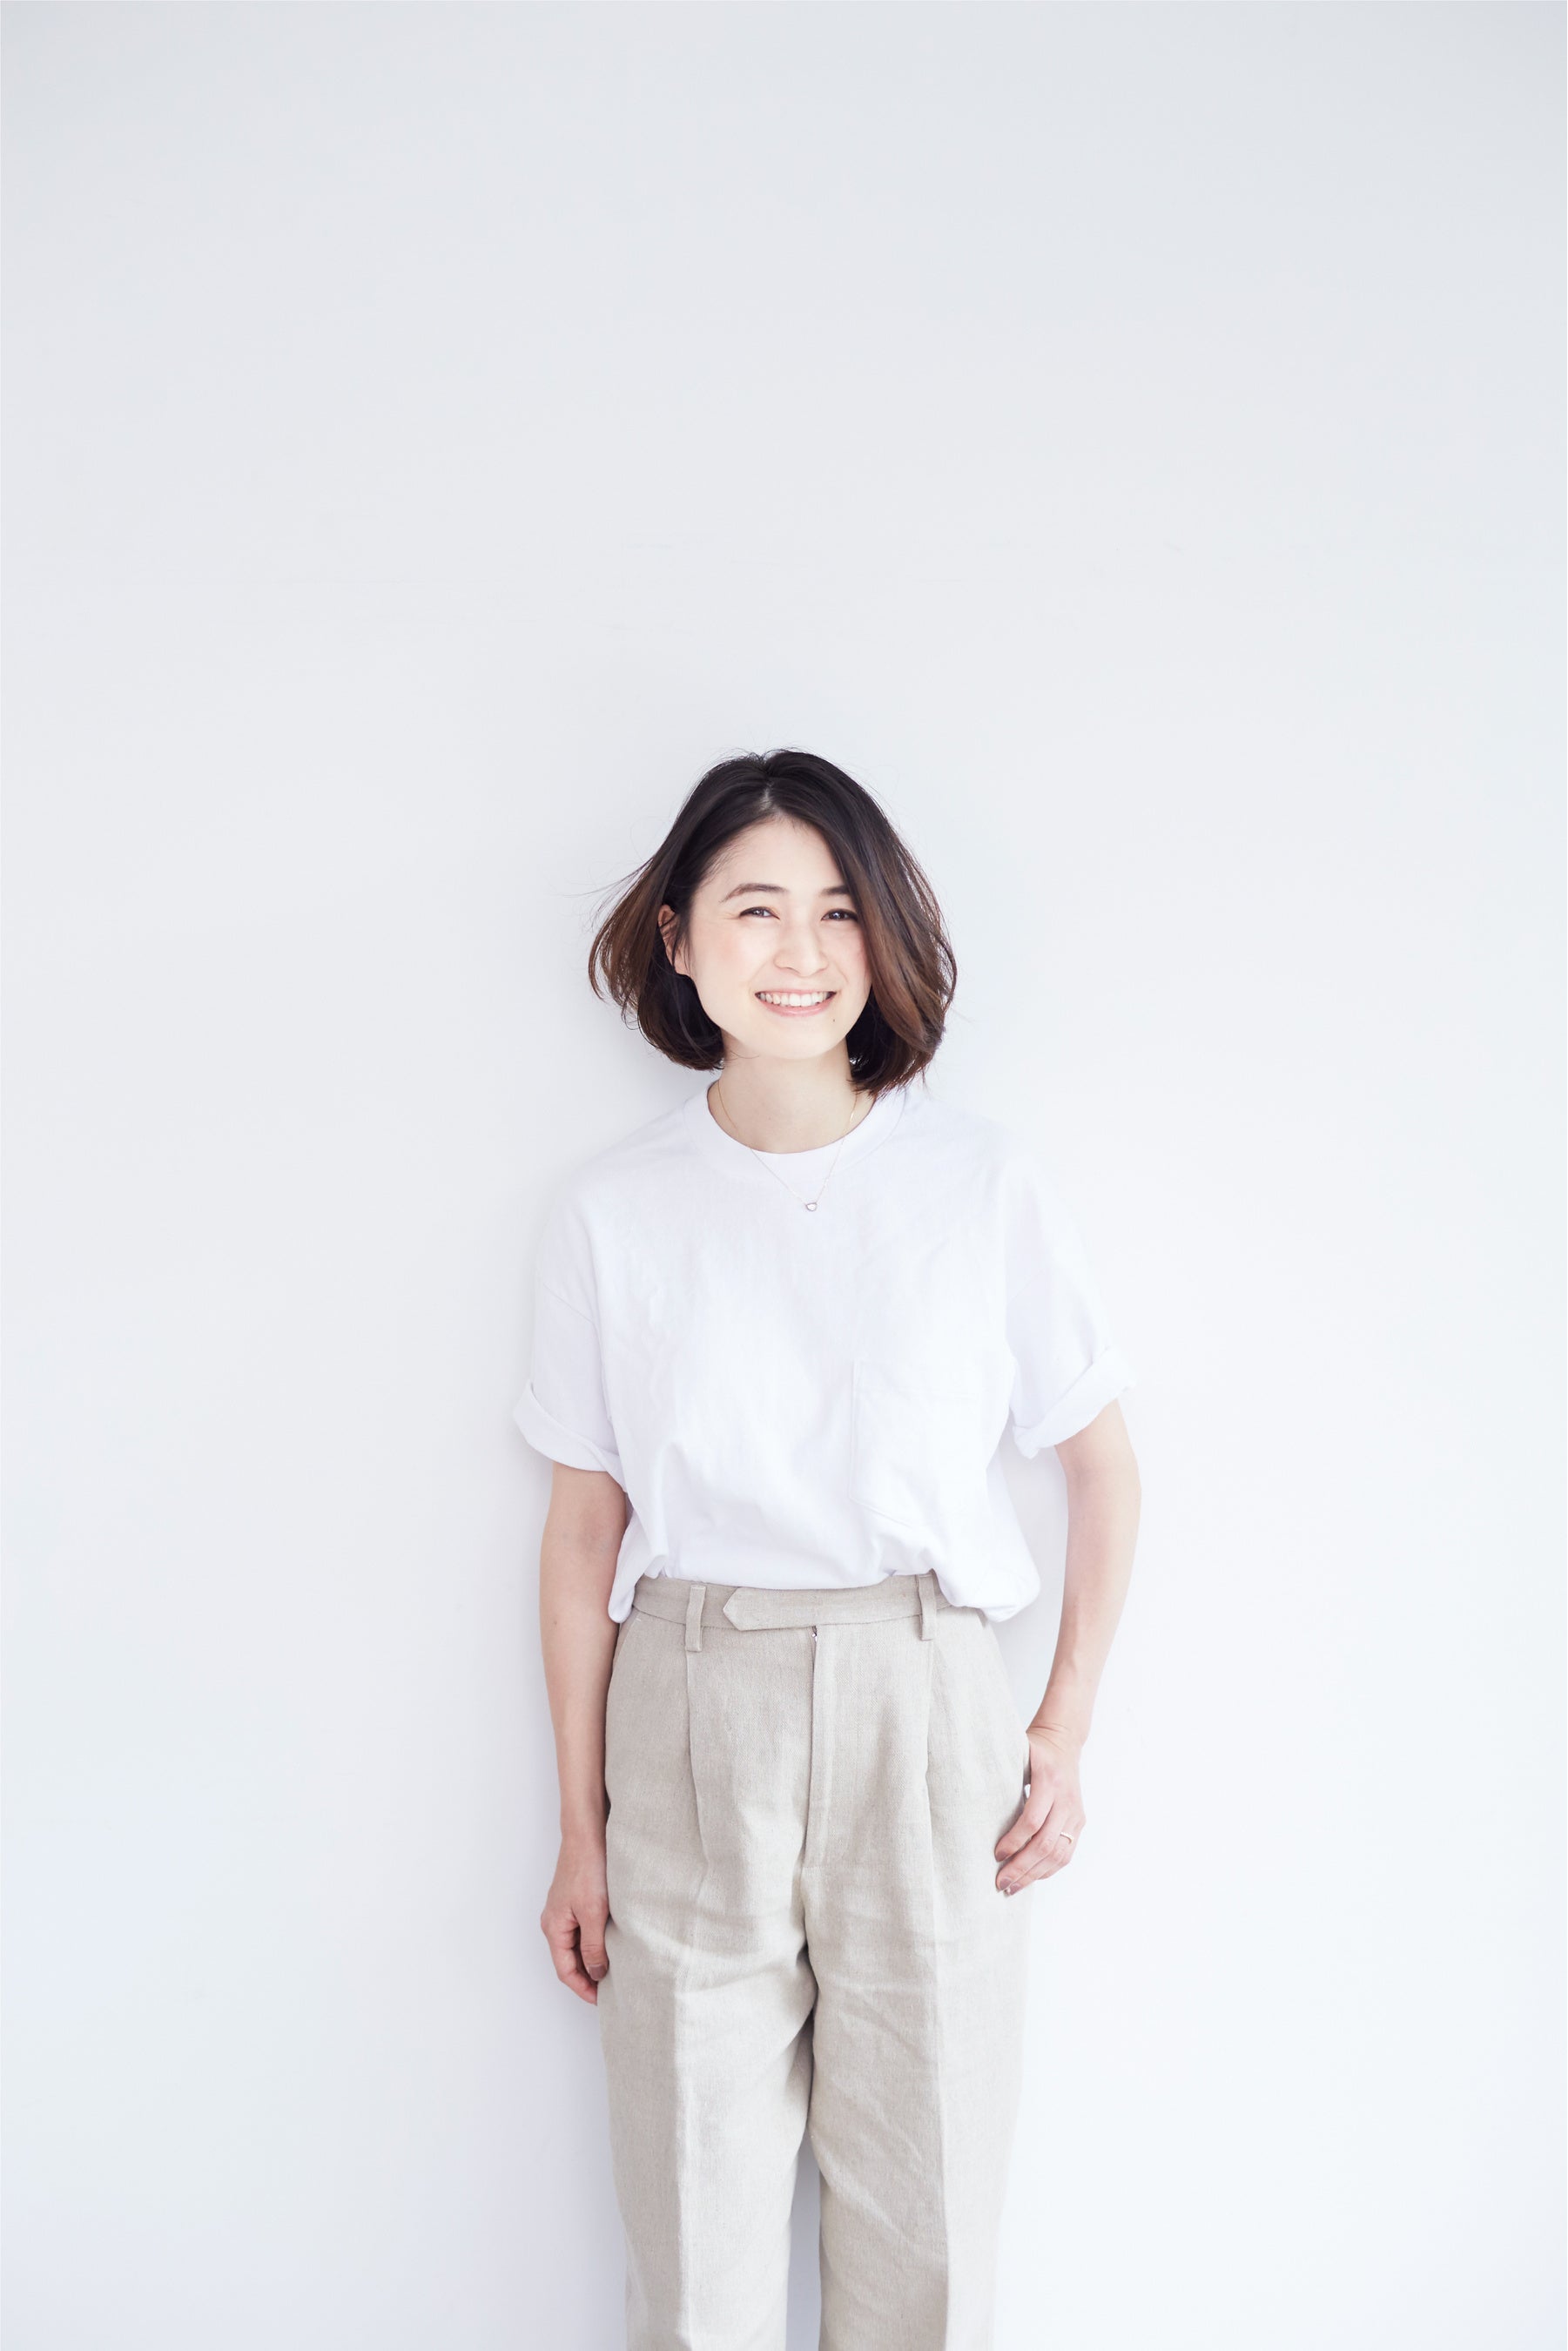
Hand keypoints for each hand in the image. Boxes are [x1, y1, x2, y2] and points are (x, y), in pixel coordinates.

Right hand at [541, 1832, 610, 2002]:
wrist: (587, 1833)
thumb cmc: (588, 1868)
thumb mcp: (593, 1913)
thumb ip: (593, 1947)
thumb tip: (595, 1974)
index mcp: (554, 1927)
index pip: (565, 1971)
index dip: (583, 1988)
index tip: (602, 2000)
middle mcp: (555, 1921)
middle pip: (569, 1960)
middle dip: (587, 1976)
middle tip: (611, 1989)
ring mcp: (564, 1910)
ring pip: (577, 1945)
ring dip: (592, 1959)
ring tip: (614, 1969)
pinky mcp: (575, 1900)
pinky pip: (582, 1930)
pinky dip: (594, 1941)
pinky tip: (611, 1943)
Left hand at [994, 1724, 1085, 1895]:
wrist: (1064, 1742)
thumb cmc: (1033, 1750)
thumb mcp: (1017, 1754)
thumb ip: (1001, 1775)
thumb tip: (972, 1804)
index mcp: (1050, 1780)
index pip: (1033, 1820)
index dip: (1014, 1841)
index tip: (996, 1855)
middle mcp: (1067, 1799)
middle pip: (1046, 1843)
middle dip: (1022, 1867)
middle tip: (1001, 1882)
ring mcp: (1076, 1813)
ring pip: (1058, 1854)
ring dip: (1034, 1875)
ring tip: (1013, 1887)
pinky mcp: (1079, 1823)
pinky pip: (1066, 1854)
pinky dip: (1048, 1870)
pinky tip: (1030, 1878)